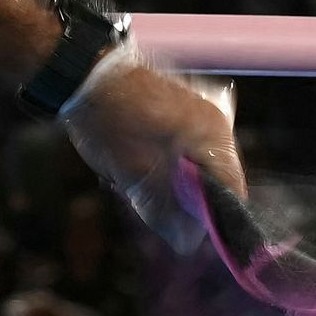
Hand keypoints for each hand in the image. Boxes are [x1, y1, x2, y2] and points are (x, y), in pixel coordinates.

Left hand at [60, 59, 243, 254]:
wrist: (83, 71)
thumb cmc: (112, 123)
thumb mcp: (135, 175)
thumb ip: (165, 212)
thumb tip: (187, 245)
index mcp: (214, 136)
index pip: (233, 190)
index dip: (215, 219)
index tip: (187, 233)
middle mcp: (214, 123)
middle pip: (212, 180)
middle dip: (180, 200)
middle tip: (142, 204)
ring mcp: (196, 113)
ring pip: (191, 166)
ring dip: (163, 182)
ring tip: (125, 180)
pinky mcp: (177, 109)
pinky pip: (178, 148)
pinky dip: (158, 163)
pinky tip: (127, 164)